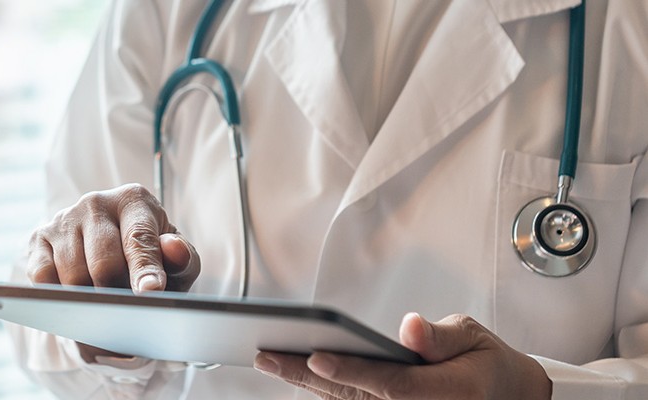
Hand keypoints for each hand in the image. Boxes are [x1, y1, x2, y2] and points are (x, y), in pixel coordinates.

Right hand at [26, 183, 200, 361]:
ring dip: (89, 301)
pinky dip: (59, 297)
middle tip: (126, 313)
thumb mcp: (176, 262)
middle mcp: (96, 203)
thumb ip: (183, 259)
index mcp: (134, 200)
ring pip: (73, 275)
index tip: (150, 293)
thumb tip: (173, 248)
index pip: (139, 238)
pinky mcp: (38, 237)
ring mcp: (64, 218)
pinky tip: (76, 302)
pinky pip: (43, 277)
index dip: (145, 269)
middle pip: (103, 262)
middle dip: (116, 294)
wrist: (113, 254)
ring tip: (105, 311)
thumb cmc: (149, 260)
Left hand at [254, 313, 551, 398]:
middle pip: (353, 396)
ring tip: (269, 361)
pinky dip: (323, 392)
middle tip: (267, 357)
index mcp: (443, 391)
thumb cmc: (487, 365)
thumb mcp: (475, 337)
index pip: (387, 382)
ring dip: (306, 384)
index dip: (349, 370)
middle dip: (306, 375)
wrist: (507, 397)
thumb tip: (411, 328)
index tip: (315, 355)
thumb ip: (441, 336)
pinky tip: (294, 375)